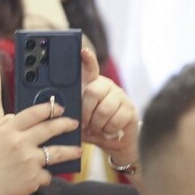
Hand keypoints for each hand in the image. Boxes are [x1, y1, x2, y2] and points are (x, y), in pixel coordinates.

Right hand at [0, 99, 80, 194]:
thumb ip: (4, 123)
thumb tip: (19, 114)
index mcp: (8, 132)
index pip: (33, 113)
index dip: (49, 109)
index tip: (59, 108)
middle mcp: (19, 143)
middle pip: (50, 129)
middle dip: (65, 124)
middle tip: (74, 124)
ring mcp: (29, 161)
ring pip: (58, 152)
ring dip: (71, 151)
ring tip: (78, 151)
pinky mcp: (34, 177)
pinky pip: (47, 173)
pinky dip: (44, 175)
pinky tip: (38, 177)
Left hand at [78, 47, 138, 164]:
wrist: (115, 143)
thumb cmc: (93, 129)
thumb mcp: (79, 120)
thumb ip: (74, 113)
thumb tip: (64, 112)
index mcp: (93, 86)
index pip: (90, 69)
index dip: (88, 60)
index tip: (84, 52)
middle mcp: (107, 86)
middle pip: (93, 91)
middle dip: (86, 112)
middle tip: (86, 123)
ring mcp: (120, 96)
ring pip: (104, 109)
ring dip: (98, 124)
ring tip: (98, 128)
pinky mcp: (130, 109)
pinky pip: (116, 119)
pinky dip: (109, 130)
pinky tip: (109, 130)